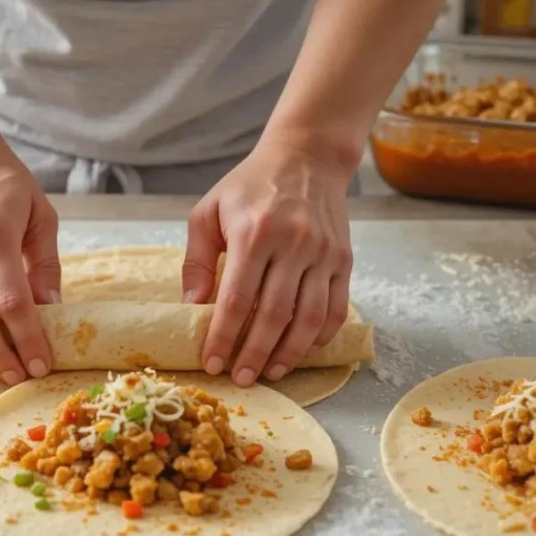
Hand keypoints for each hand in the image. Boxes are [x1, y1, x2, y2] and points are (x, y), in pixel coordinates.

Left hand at [182, 140, 352, 386]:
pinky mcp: (344, 259)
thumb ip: (197, 260)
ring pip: (308, 318)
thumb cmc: (249, 186)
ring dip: (289, 353)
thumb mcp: (208, 212)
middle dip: (254, 353)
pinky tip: (302, 350)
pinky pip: (335, 307)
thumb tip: (192, 307)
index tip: (212, 362)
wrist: (306, 156)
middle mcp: (292, 244)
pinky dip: (320, 335)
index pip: (237, 300)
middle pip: (273, 315)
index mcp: (254, 233)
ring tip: (270, 372)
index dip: (224, 337)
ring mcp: (323, 253)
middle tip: (241, 378)